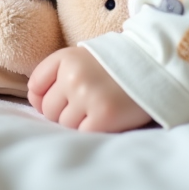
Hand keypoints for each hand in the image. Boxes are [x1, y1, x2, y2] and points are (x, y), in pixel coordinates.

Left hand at [28, 46, 152, 131]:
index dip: (44, 97)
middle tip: (83, 106)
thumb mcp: (82, 57)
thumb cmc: (114, 65)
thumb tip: (35, 101)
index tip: (61, 97)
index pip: (35, 86)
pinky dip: (90, 130)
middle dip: (61, 112)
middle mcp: (73, 76)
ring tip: (95, 110)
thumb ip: (56, 73)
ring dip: (77, 122)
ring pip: (63, 124)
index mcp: (66, 58)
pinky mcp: (103, 116)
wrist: (154, 67)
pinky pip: (81, 133)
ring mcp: (87, 97)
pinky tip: (102, 119)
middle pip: (48, 109)